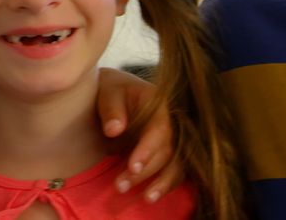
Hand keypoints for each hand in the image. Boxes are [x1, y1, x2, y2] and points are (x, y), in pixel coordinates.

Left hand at [96, 67, 183, 201]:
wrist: (116, 89)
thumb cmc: (112, 88)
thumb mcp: (108, 91)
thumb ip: (111, 109)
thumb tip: (114, 130)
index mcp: (161, 104)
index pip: (160, 130)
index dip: (148, 150)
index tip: (132, 166)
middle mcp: (173, 123)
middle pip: (168, 151)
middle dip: (147, 171)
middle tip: (120, 186)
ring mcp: (173, 139)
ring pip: (177, 165)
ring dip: (161, 183)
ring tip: (145, 198)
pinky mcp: (168, 152)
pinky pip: (174, 171)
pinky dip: (165, 184)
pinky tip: (150, 196)